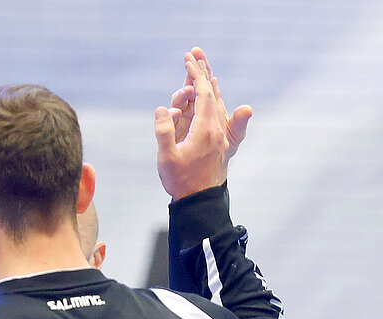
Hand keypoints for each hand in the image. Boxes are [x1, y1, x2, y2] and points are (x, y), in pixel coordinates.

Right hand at [155, 47, 253, 198]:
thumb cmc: (182, 182)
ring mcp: (218, 134)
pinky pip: (216, 113)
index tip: (188, 59)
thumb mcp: (167, 158)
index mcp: (205, 129)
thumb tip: (164, 108)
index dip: (195, 74)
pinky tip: (212, 89)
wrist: (200, 202)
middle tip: (195, 52)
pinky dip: (212, 98)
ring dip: (207, 82)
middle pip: (211, 92)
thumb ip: (164, 130)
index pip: (203, 93)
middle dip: (202, 71)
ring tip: (200, 65)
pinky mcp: (218, 141)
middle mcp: (216, 129)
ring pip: (215, 102)